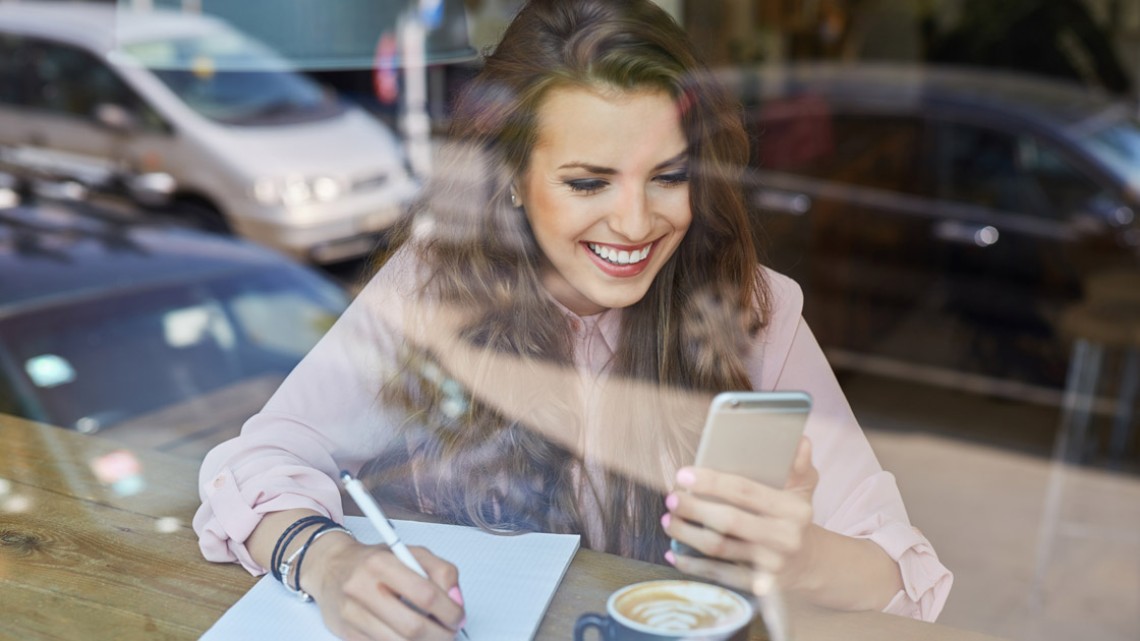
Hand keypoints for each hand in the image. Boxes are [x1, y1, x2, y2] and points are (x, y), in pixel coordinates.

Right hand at [303, 535, 464, 640]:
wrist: (330, 568)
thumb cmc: (373, 561)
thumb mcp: (410, 552)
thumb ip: (440, 571)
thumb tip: (456, 600)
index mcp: (381, 563)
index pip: (424, 594)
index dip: (449, 611)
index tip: (458, 617)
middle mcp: (362, 588)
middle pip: (412, 627)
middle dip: (440, 635)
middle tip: (450, 633)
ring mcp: (352, 615)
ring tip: (434, 636)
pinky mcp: (347, 634)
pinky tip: (411, 638)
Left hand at [661, 436, 818, 594]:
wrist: (810, 563)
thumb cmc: (795, 518)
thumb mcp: (804, 489)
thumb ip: (799, 465)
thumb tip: (799, 441)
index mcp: (793, 509)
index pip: (745, 491)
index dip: (711, 482)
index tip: (683, 475)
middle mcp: (784, 538)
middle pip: (729, 521)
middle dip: (694, 508)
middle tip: (671, 498)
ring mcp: (771, 565)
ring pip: (719, 548)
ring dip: (686, 534)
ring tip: (667, 521)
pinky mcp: (759, 586)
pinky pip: (719, 574)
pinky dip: (692, 564)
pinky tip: (673, 553)